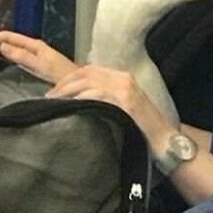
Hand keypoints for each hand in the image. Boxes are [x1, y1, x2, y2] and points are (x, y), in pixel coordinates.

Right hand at [0, 31, 77, 82]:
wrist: (81, 87)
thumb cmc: (65, 77)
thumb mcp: (42, 66)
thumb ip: (24, 57)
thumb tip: (2, 46)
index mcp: (35, 46)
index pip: (8, 36)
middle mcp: (35, 48)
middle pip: (8, 40)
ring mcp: (37, 57)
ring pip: (12, 48)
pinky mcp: (38, 66)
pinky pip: (17, 58)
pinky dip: (5, 58)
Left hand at [48, 66, 175, 152]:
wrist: (165, 143)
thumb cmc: (142, 131)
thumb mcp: (122, 109)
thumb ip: (105, 100)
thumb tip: (77, 102)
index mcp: (123, 78)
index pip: (90, 69)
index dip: (69, 78)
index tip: (54, 91)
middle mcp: (124, 79)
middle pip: (86, 72)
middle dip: (64, 83)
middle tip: (48, 97)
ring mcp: (126, 89)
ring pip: (89, 81)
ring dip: (68, 91)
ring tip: (54, 102)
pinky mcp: (127, 101)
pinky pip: (98, 95)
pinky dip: (82, 99)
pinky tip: (71, 107)